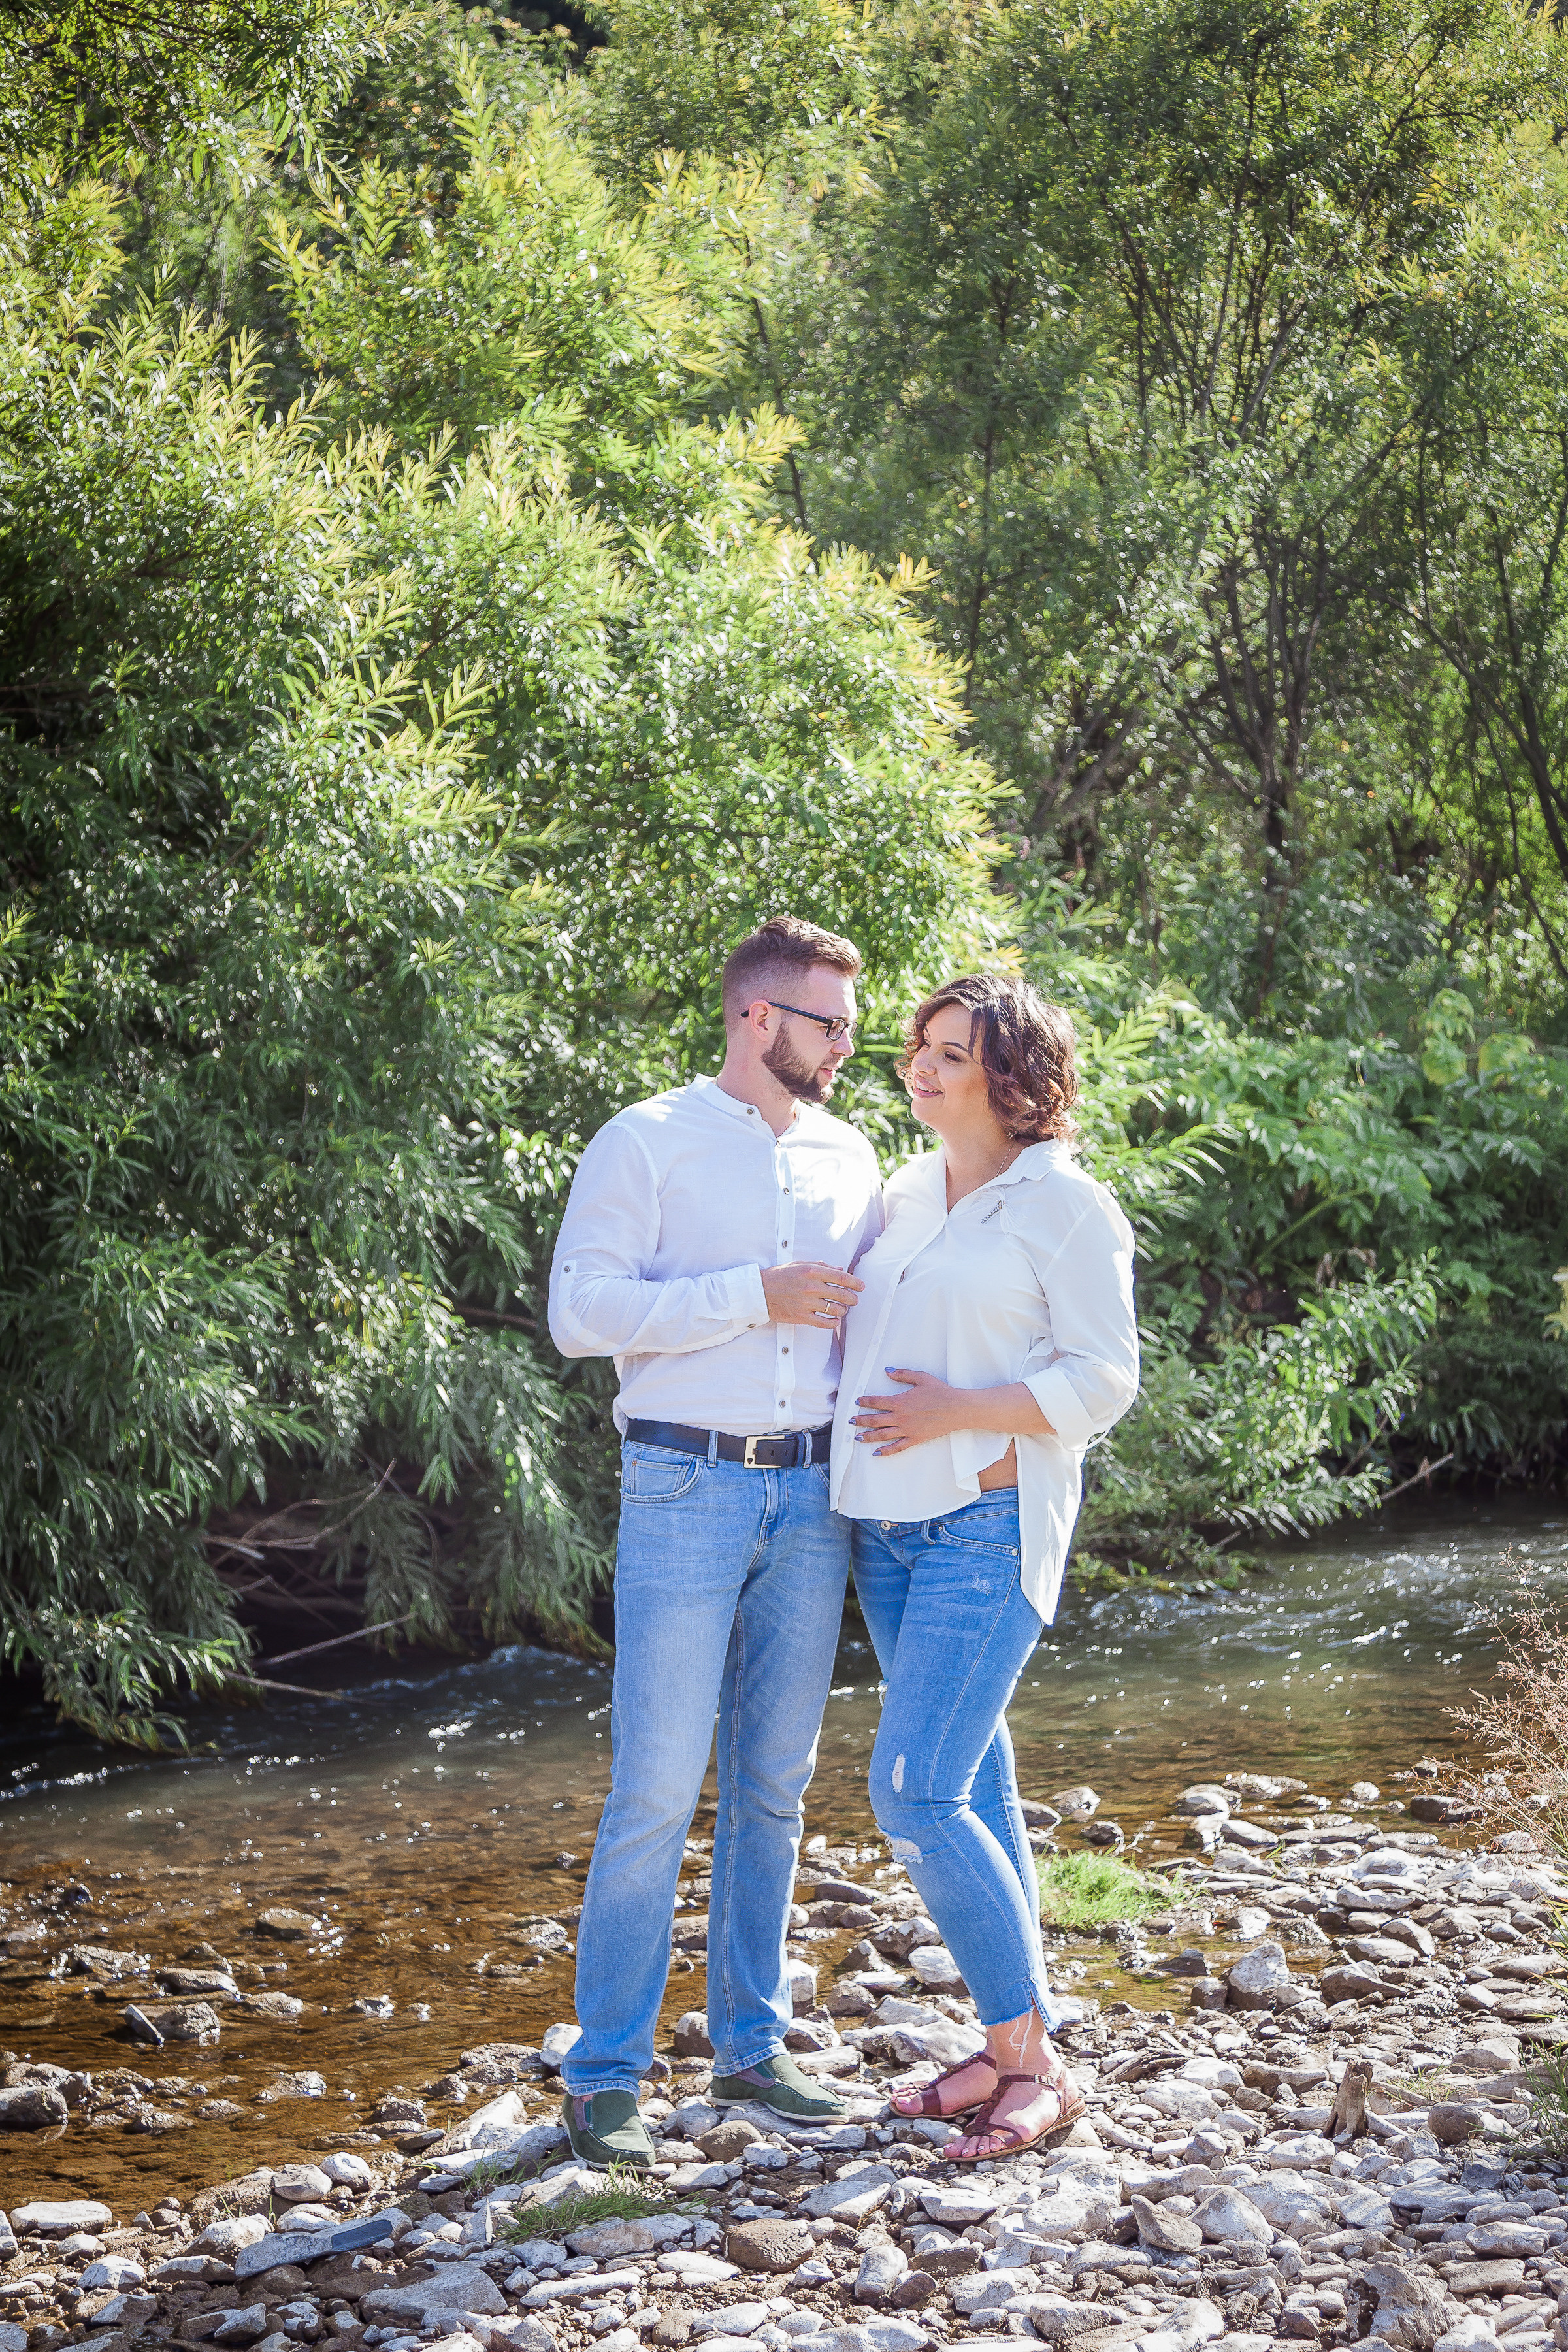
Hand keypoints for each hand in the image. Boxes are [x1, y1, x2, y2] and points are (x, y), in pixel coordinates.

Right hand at [760, 1260, 864, 1327]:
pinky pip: (825, 1323)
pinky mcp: (801, 1317)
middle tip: (854, 1300)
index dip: (855, 1283)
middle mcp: (811, 1287)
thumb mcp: (799, 1264)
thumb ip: (821, 1266)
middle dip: (852, 1298)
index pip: (842, 1278)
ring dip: (843, 1310)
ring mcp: (806, 1303)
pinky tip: (835, 1320)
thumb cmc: (779, 1276)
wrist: (758, 1292)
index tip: (861, 1286)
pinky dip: (834, 1323)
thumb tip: (840, 1270)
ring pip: (836, 1309)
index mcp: (812, 1271)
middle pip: (842, 1295)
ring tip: (842, 1309)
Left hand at [851, 1365, 965, 1453]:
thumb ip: (902, 1373)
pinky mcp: (914, 1439)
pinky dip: (885, 1451)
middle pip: (874, 1420)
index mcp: (899, 1401)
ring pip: (882, 1434)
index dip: (865, 1401)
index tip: (857, 1402)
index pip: (876, 1401)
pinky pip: (897, 1447)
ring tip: (857, 1437)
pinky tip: (876, 1453)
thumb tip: (887, 1371)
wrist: (956, 1408)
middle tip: (850, 1421)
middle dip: (860, 1420)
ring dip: (867, 1436)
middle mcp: (899, 1417)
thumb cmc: (940, 1392)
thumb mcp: (921, 1377)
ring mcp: (906, 1429)